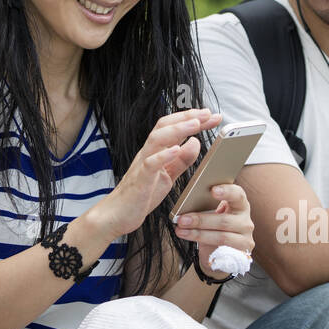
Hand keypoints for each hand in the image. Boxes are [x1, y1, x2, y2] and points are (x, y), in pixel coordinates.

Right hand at [94, 109, 222, 236]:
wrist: (118, 215)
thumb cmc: (141, 195)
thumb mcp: (168, 176)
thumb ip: (182, 160)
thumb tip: (195, 142)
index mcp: (155, 151)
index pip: (173, 127)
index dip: (192, 119)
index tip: (211, 115)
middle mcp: (147, 153)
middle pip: (164, 126)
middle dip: (187, 117)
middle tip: (208, 114)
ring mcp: (142, 164)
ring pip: (157, 139)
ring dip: (178, 129)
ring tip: (195, 124)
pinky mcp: (140, 180)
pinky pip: (150, 164)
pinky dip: (164, 155)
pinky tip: (177, 149)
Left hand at [174, 181, 254, 276]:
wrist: (220, 252)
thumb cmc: (214, 226)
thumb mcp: (211, 214)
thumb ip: (204, 206)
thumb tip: (185, 206)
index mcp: (240, 204)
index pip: (237, 195)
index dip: (226, 191)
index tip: (212, 190)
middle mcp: (245, 220)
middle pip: (224, 220)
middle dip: (200, 220)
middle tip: (181, 219)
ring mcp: (245, 238)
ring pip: (221, 237)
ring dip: (198, 234)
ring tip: (181, 230)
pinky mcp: (241, 253)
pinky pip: (221, 250)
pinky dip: (204, 245)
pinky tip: (190, 240)